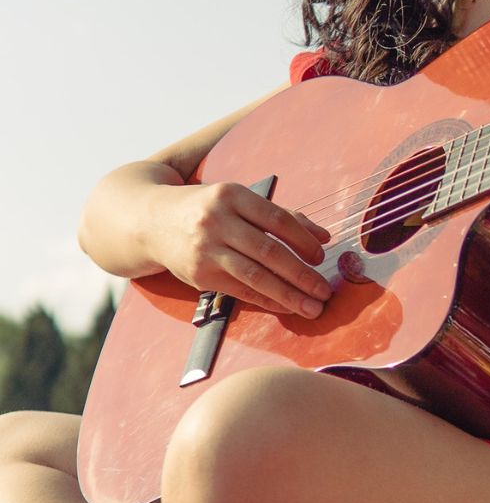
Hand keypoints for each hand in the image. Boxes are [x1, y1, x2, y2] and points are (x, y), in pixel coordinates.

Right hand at [151, 182, 331, 317]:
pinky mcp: (198, 274)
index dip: (304, 240)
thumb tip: (324, 237)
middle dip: (302, 275)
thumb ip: (282, 217)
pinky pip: (240, 290)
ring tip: (312, 307)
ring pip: (255, 276)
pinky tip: (286, 306)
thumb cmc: (208, 210)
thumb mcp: (240, 202)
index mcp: (232, 195)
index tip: (322, 257)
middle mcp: (217, 221)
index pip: (278, 219)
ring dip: (288, 295)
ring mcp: (205, 249)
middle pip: (269, 251)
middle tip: (325, 291)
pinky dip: (267, 300)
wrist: (150, 221)